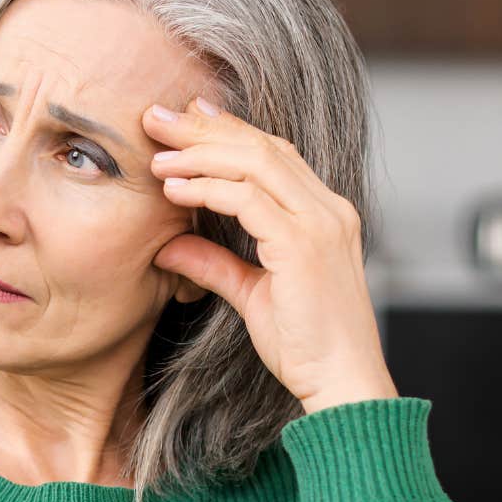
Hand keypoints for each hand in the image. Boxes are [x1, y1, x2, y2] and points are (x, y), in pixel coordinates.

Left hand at [142, 96, 396, 413]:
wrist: (343, 384)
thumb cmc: (308, 348)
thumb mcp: (253, 296)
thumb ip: (216, 265)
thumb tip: (168, 247)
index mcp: (324, 215)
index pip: (275, 153)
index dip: (229, 131)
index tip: (187, 118)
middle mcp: (328, 210)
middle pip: (263, 146)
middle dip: (206, 128)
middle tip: (158, 117)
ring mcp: (321, 224)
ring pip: (256, 163)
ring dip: (200, 153)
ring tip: (158, 154)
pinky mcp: (304, 246)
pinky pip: (248, 200)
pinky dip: (207, 188)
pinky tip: (173, 189)